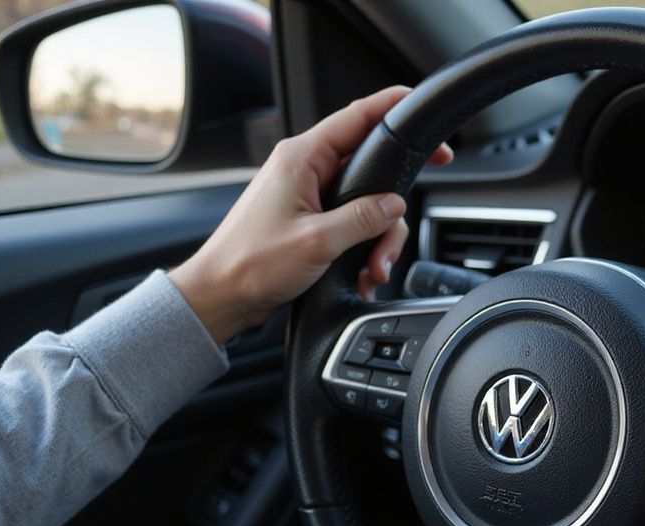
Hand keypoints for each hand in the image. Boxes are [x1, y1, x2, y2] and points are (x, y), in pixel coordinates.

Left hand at [168, 85, 451, 343]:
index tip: (422, 116)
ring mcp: (308, 198)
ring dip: (376, 243)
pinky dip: (362, 253)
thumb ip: (363, 218)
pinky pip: (352, 228)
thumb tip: (395, 204)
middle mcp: (305, 172)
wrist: (222, 296)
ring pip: (366, 207)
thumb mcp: (317, 241)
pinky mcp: (310, 223)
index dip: (394, 111)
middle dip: (388, 216)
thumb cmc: (251, 264)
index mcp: (302, 158)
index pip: (357, 118)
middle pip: (371, 174)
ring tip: (372, 272)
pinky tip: (361, 276)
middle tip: (389, 247)